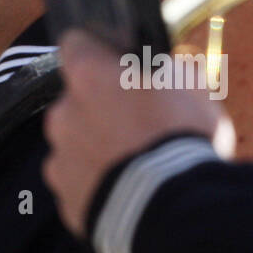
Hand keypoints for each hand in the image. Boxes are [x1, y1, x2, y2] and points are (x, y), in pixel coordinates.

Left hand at [44, 30, 232, 237]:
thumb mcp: (193, 87)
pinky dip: (97, 184)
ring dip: (96, 148)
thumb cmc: (182, 138)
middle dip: (99, 108)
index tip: (114, 62)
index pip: (76, 44)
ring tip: (135, 164)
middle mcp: (62, 113)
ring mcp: (58, 157)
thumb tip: (164, 68)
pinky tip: (126, 190)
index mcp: (89, 76)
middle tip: (136, 124)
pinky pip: (79, 183)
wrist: (170, 208)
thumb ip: (167, 71)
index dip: (96, 51)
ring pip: (74, 144)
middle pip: (75, 102)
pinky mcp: (63, 196)